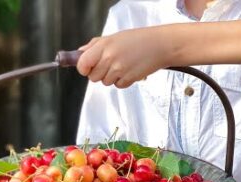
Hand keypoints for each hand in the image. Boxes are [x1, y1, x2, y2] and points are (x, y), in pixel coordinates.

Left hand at [76, 19, 240, 87]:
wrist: (161, 44)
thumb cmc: (138, 39)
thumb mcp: (114, 37)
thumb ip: (95, 46)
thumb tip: (79, 53)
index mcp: (104, 46)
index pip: (82, 64)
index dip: (83, 68)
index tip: (87, 67)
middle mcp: (109, 58)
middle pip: (93, 77)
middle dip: (99, 73)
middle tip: (110, 64)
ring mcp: (119, 70)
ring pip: (105, 82)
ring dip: (112, 77)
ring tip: (123, 64)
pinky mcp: (128, 79)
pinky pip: (118, 85)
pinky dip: (123, 81)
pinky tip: (130, 70)